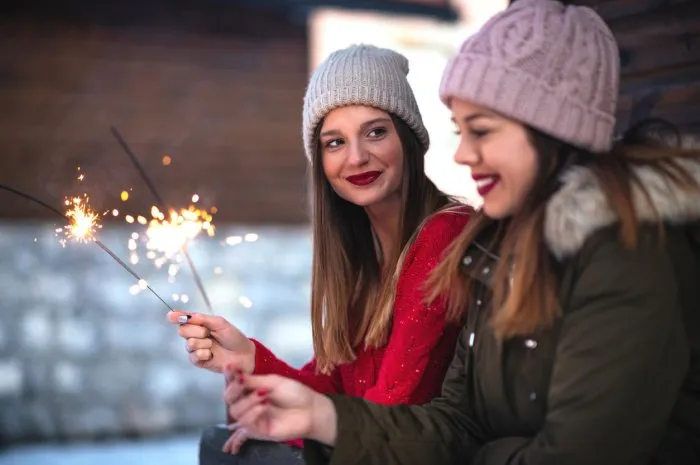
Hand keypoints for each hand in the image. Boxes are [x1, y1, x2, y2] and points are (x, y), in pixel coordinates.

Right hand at [167, 310, 254, 373]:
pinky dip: (204, 353)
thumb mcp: (219, 323)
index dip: (176, 317)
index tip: (171, 316)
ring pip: (189, 343)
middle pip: (182, 330)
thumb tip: (184, 315)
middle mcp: (194, 335)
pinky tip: (211, 354)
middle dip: (197, 330)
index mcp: (199, 324)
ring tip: (213, 345)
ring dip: (203, 343)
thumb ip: (201, 319)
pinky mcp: (198, 361)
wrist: (244, 354)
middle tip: (209, 333)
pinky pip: (193, 356)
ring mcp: (195, 349)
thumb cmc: (233, 337)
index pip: (183, 319)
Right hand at [222, 367, 337, 451]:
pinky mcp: (258, 430)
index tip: (230, 367)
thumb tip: (235, 375)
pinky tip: (264, 407)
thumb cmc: (295, 393)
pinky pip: (246, 424)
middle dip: (234, 389)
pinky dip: (252, 413)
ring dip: (247, 401)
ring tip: (263, 395)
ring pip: (235, 411)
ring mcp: (253, 417)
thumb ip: (253, 380)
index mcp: (252, 389)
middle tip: (242, 382)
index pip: (234, 383)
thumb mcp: (273, 382)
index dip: (229, 376)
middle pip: (229, 399)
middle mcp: (249, 403)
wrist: (310, 409)